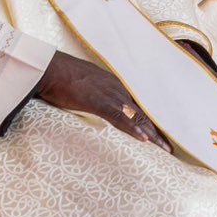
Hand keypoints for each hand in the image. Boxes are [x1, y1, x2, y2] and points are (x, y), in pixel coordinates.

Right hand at [34, 51, 169, 151]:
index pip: (139, 108)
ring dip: (151, 134)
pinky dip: (132, 128)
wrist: (47, 68)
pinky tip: (143, 139)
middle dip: (158, 132)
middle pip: (143, 114)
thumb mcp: (86, 86)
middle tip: (169, 149)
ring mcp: (110, 95)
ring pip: (137, 117)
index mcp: (117, 86)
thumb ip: (97, 94)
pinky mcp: (99, 101)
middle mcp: (119, 90)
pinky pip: (119, 117)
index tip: (162, 136)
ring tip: (164, 149)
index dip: (152, 122)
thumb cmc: (62, 77)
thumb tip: (97, 104)